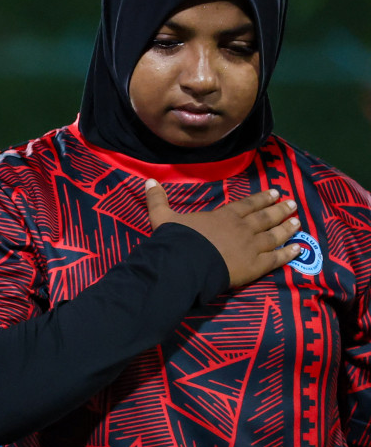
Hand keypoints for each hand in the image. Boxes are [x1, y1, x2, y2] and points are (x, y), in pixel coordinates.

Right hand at [144, 182, 299, 288]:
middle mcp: (243, 228)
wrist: (186, 263)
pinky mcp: (255, 266)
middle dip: (280, 210)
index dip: (261, 198)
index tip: (275, 192)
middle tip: (292, 204)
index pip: (247, 204)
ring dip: (287, 229)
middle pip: (265, 218)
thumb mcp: (162, 216)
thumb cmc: (177, 240)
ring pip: (274, 236)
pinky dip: (288, 254)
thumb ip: (158, 199)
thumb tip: (148, 181)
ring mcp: (252, 247)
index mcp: (224, 216)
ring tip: (298, 223)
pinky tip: (299, 249)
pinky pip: (276, 259)